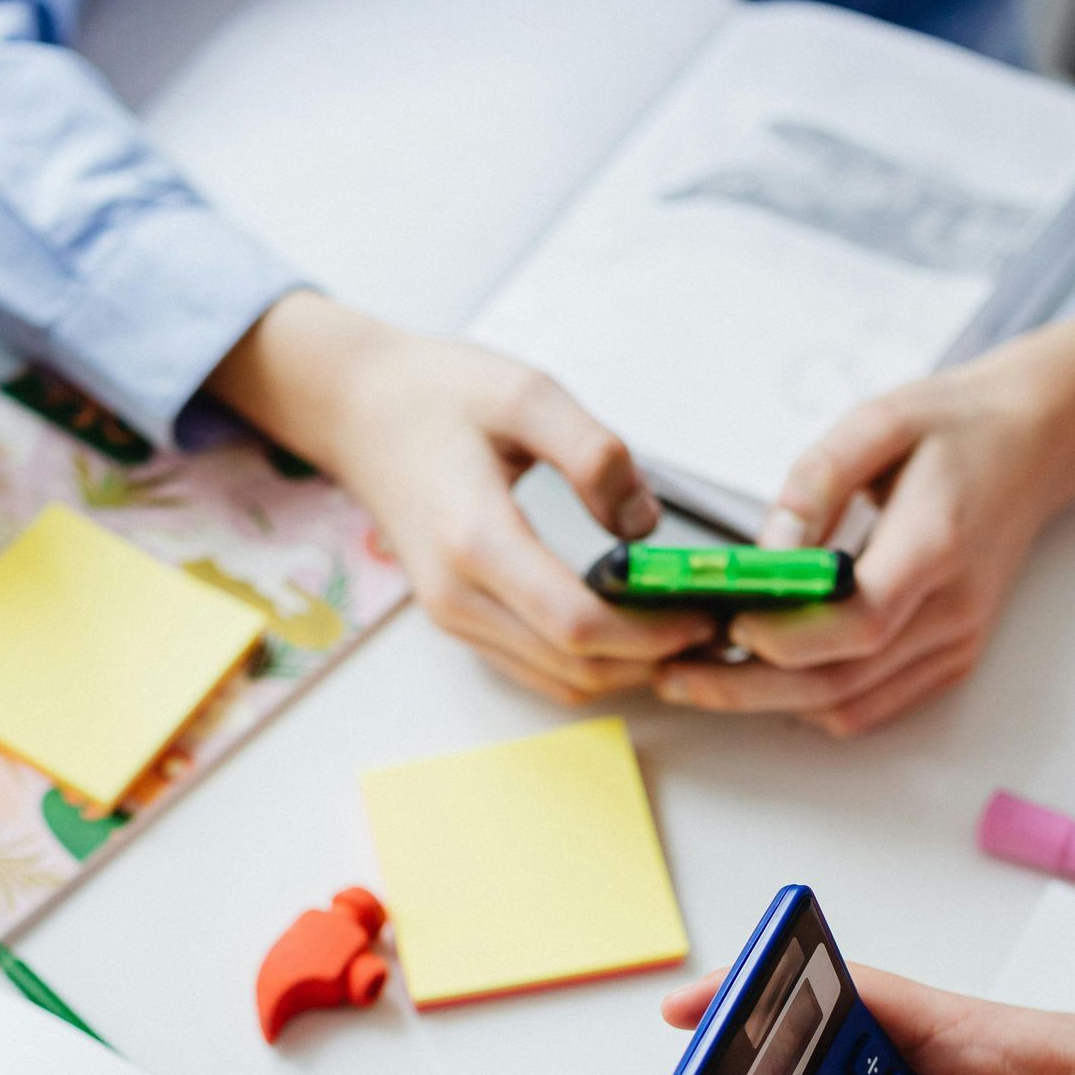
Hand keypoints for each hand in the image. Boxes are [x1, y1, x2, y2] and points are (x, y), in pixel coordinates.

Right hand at [208, 293, 713, 702]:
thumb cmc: (439, 395)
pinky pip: (539, 669)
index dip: (651, 632)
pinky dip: (596, 665)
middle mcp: (457, 597)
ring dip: (629, 670)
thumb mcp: (527, 393)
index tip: (706, 610)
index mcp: (475, 540)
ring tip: (688, 630)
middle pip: (576, 667)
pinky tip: (638, 632)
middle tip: (717, 624)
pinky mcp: (460, 622)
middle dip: (654, 658)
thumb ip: (594, 453)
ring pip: (560, 680)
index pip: (577, 624)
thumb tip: (643, 527)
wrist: (358, 412)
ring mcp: (454, 618)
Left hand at [656, 313, 1074, 734]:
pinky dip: (811, 702)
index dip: (786, 636)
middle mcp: (954, 607)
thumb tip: (767, 546)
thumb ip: (818, 480)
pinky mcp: (951, 658)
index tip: (723, 624)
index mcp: (938, 543)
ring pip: (851, 705)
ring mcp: (956, 641)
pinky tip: (763, 674)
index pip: (860, 621)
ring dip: (769, 702)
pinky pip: (871, 706)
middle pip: (842, 680)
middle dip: (748, 688)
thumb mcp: (881, 420)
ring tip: (699, 675)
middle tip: (674, 676)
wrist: (1036, 443)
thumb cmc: (955, 427)